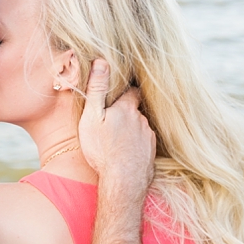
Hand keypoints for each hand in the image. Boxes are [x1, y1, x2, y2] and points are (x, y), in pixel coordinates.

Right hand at [78, 59, 155, 197]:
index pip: (131, 92)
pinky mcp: (151, 154)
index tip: (119, 92)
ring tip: (117, 140)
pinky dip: (136, 146)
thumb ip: (97, 89)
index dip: (125, 91)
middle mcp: (142, 120)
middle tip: (112, 120)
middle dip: (126, 113)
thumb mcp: (92, 117)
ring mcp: (149, 137)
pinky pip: (143, 144)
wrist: (123, 182)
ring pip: (140, 128)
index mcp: (127, 109)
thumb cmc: (103, 149)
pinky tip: (126, 154)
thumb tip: (101, 61)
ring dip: (131, 131)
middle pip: (135, 111)